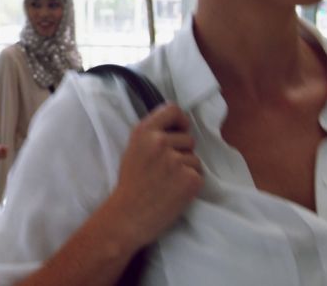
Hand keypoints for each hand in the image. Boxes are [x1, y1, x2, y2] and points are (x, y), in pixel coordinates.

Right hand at [107, 103, 201, 247]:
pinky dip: (190, 185)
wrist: (127, 216)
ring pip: (195, 159)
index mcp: (144, 132)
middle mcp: (160, 142)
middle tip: (164, 170)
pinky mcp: (190, 179)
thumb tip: (178, 128)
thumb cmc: (129, 185)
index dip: (180, 121)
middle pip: (188, 139)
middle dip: (182, 153)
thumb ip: (152, 136)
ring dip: (186, 170)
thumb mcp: (133, 150)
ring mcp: (176, 160)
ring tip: (167, 184)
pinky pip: (199, 175)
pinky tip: (174, 193)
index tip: (179, 132)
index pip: (173, 110)